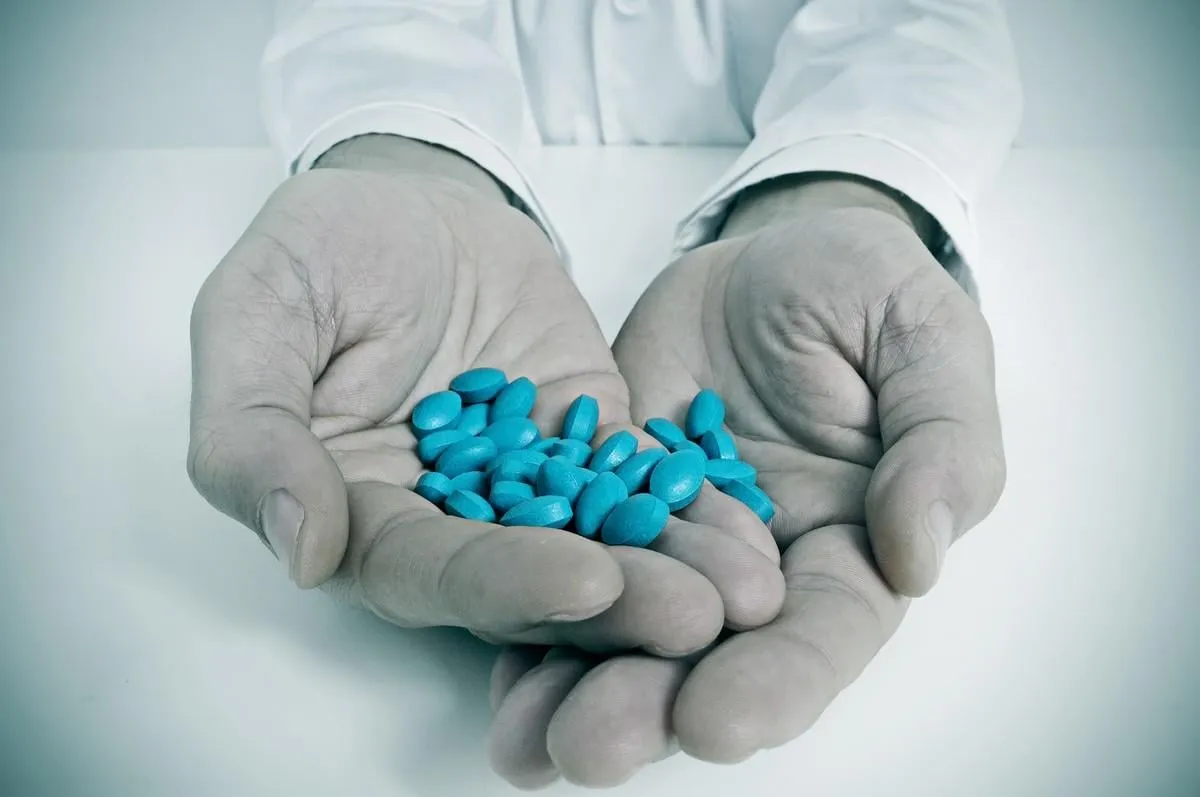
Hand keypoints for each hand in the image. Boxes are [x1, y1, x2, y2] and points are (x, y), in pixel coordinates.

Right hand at [186, 136, 780, 653]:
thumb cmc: (325, 249)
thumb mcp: (258, 312)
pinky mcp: (591, 443)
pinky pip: (643, 482)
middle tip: (694, 617)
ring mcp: (529, 486)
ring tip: (744, 591)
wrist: (419, 198)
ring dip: (668, 573)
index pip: (426, 572)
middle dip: (612, 606)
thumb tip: (303, 550)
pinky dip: (693, 507)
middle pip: (529, 583)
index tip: (582, 580)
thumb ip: (253, 431)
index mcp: (358, 513)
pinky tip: (751, 528)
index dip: (499, 582)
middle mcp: (448, 521)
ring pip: (598, 545)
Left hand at [485, 177, 1005, 785]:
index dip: (775, 680)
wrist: (763, 256)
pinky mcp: (597, 496)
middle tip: (588, 749)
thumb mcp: (925, 341)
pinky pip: (561, 558)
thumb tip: (919, 556)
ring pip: (621, 624)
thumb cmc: (863, 291)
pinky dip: (523, 609)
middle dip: (649, 703)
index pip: (819, 632)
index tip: (718, 720)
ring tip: (521, 741)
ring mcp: (665, 537)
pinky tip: (486, 664)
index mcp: (847, 545)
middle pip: (705, 653)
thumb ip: (940, 444)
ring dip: (569, 683)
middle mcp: (752, 565)